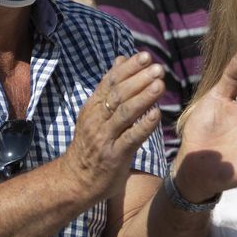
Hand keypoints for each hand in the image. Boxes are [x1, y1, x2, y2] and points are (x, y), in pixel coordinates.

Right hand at [62, 53, 165, 201]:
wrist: (76, 179)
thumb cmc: (91, 144)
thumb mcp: (95, 113)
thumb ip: (110, 88)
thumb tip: (121, 59)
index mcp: (93, 107)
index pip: (110, 82)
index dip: (129, 68)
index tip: (146, 56)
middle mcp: (96, 119)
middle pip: (118, 94)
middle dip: (139, 79)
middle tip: (158, 68)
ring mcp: (104, 137)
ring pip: (124, 113)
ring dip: (143, 98)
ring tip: (160, 85)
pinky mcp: (114, 156)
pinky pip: (130, 138)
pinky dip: (143, 126)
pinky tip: (157, 115)